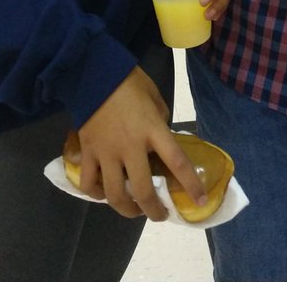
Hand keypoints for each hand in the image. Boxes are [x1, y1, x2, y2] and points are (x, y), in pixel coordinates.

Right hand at [76, 67, 206, 219]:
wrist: (94, 72)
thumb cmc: (129, 82)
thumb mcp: (154, 97)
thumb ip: (160, 121)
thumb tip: (160, 139)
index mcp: (152, 129)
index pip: (176, 162)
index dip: (190, 185)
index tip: (199, 201)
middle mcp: (130, 146)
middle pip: (142, 190)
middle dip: (154, 210)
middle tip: (160, 215)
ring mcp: (107, 152)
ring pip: (114, 194)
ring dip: (127, 210)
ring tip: (134, 211)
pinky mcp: (87, 152)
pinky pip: (89, 183)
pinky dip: (96, 194)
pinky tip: (103, 194)